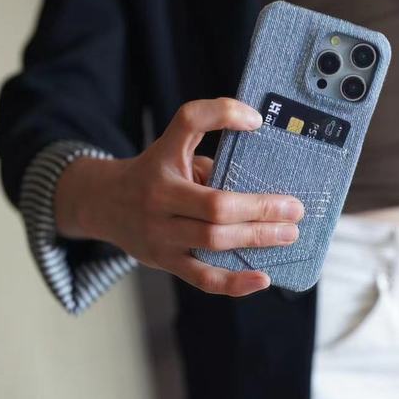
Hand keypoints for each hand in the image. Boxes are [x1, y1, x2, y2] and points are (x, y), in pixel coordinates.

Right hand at [54, 97, 304, 296]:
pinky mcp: (165, 261)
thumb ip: (210, 153)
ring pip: (213, 241)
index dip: (223, 116)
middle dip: (261, 208)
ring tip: (288, 235)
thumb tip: (265, 166)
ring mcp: (160, 232)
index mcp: (163, 157)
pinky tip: (262, 278)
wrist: (102, 203)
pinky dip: (234, 282)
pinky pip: (202, 278)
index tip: (257, 121)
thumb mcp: (172, 149)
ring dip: (257, 239)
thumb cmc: (154, 174)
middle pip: (216, 204)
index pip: (188, 123)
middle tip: (295, 209)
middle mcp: (158, 196)